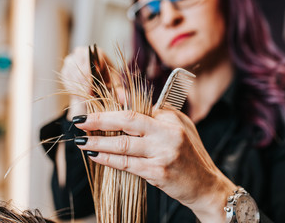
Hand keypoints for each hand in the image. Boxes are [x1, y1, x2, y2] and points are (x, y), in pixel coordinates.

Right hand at [61, 46, 113, 119]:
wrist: (95, 85)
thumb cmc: (107, 81)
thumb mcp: (115, 85)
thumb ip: (120, 91)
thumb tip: (125, 99)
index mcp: (96, 52)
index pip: (90, 58)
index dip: (89, 73)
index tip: (90, 87)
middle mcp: (81, 53)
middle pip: (78, 66)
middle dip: (83, 83)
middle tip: (88, 95)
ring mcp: (71, 60)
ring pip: (71, 74)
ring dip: (78, 87)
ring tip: (86, 97)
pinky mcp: (64, 70)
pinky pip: (66, 80)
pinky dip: (72, 89)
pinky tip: (79, 96)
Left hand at [73, 109, 235, 222]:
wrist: (205, 184)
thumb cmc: (190, 153)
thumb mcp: (177, 125)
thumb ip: (153, 112)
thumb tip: (122, 99)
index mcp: (170, 119)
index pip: (135, 110)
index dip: (110, 110)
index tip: (92, 111)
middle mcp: (167, 134)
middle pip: (127, 121)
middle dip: (99, 120)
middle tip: (79, 121)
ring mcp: (162, 154)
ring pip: (123, 145)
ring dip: (98, 143)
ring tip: (81, 141)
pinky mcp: (157, 173)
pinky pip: (126, 164)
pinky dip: (108, 160)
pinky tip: (95, 156)